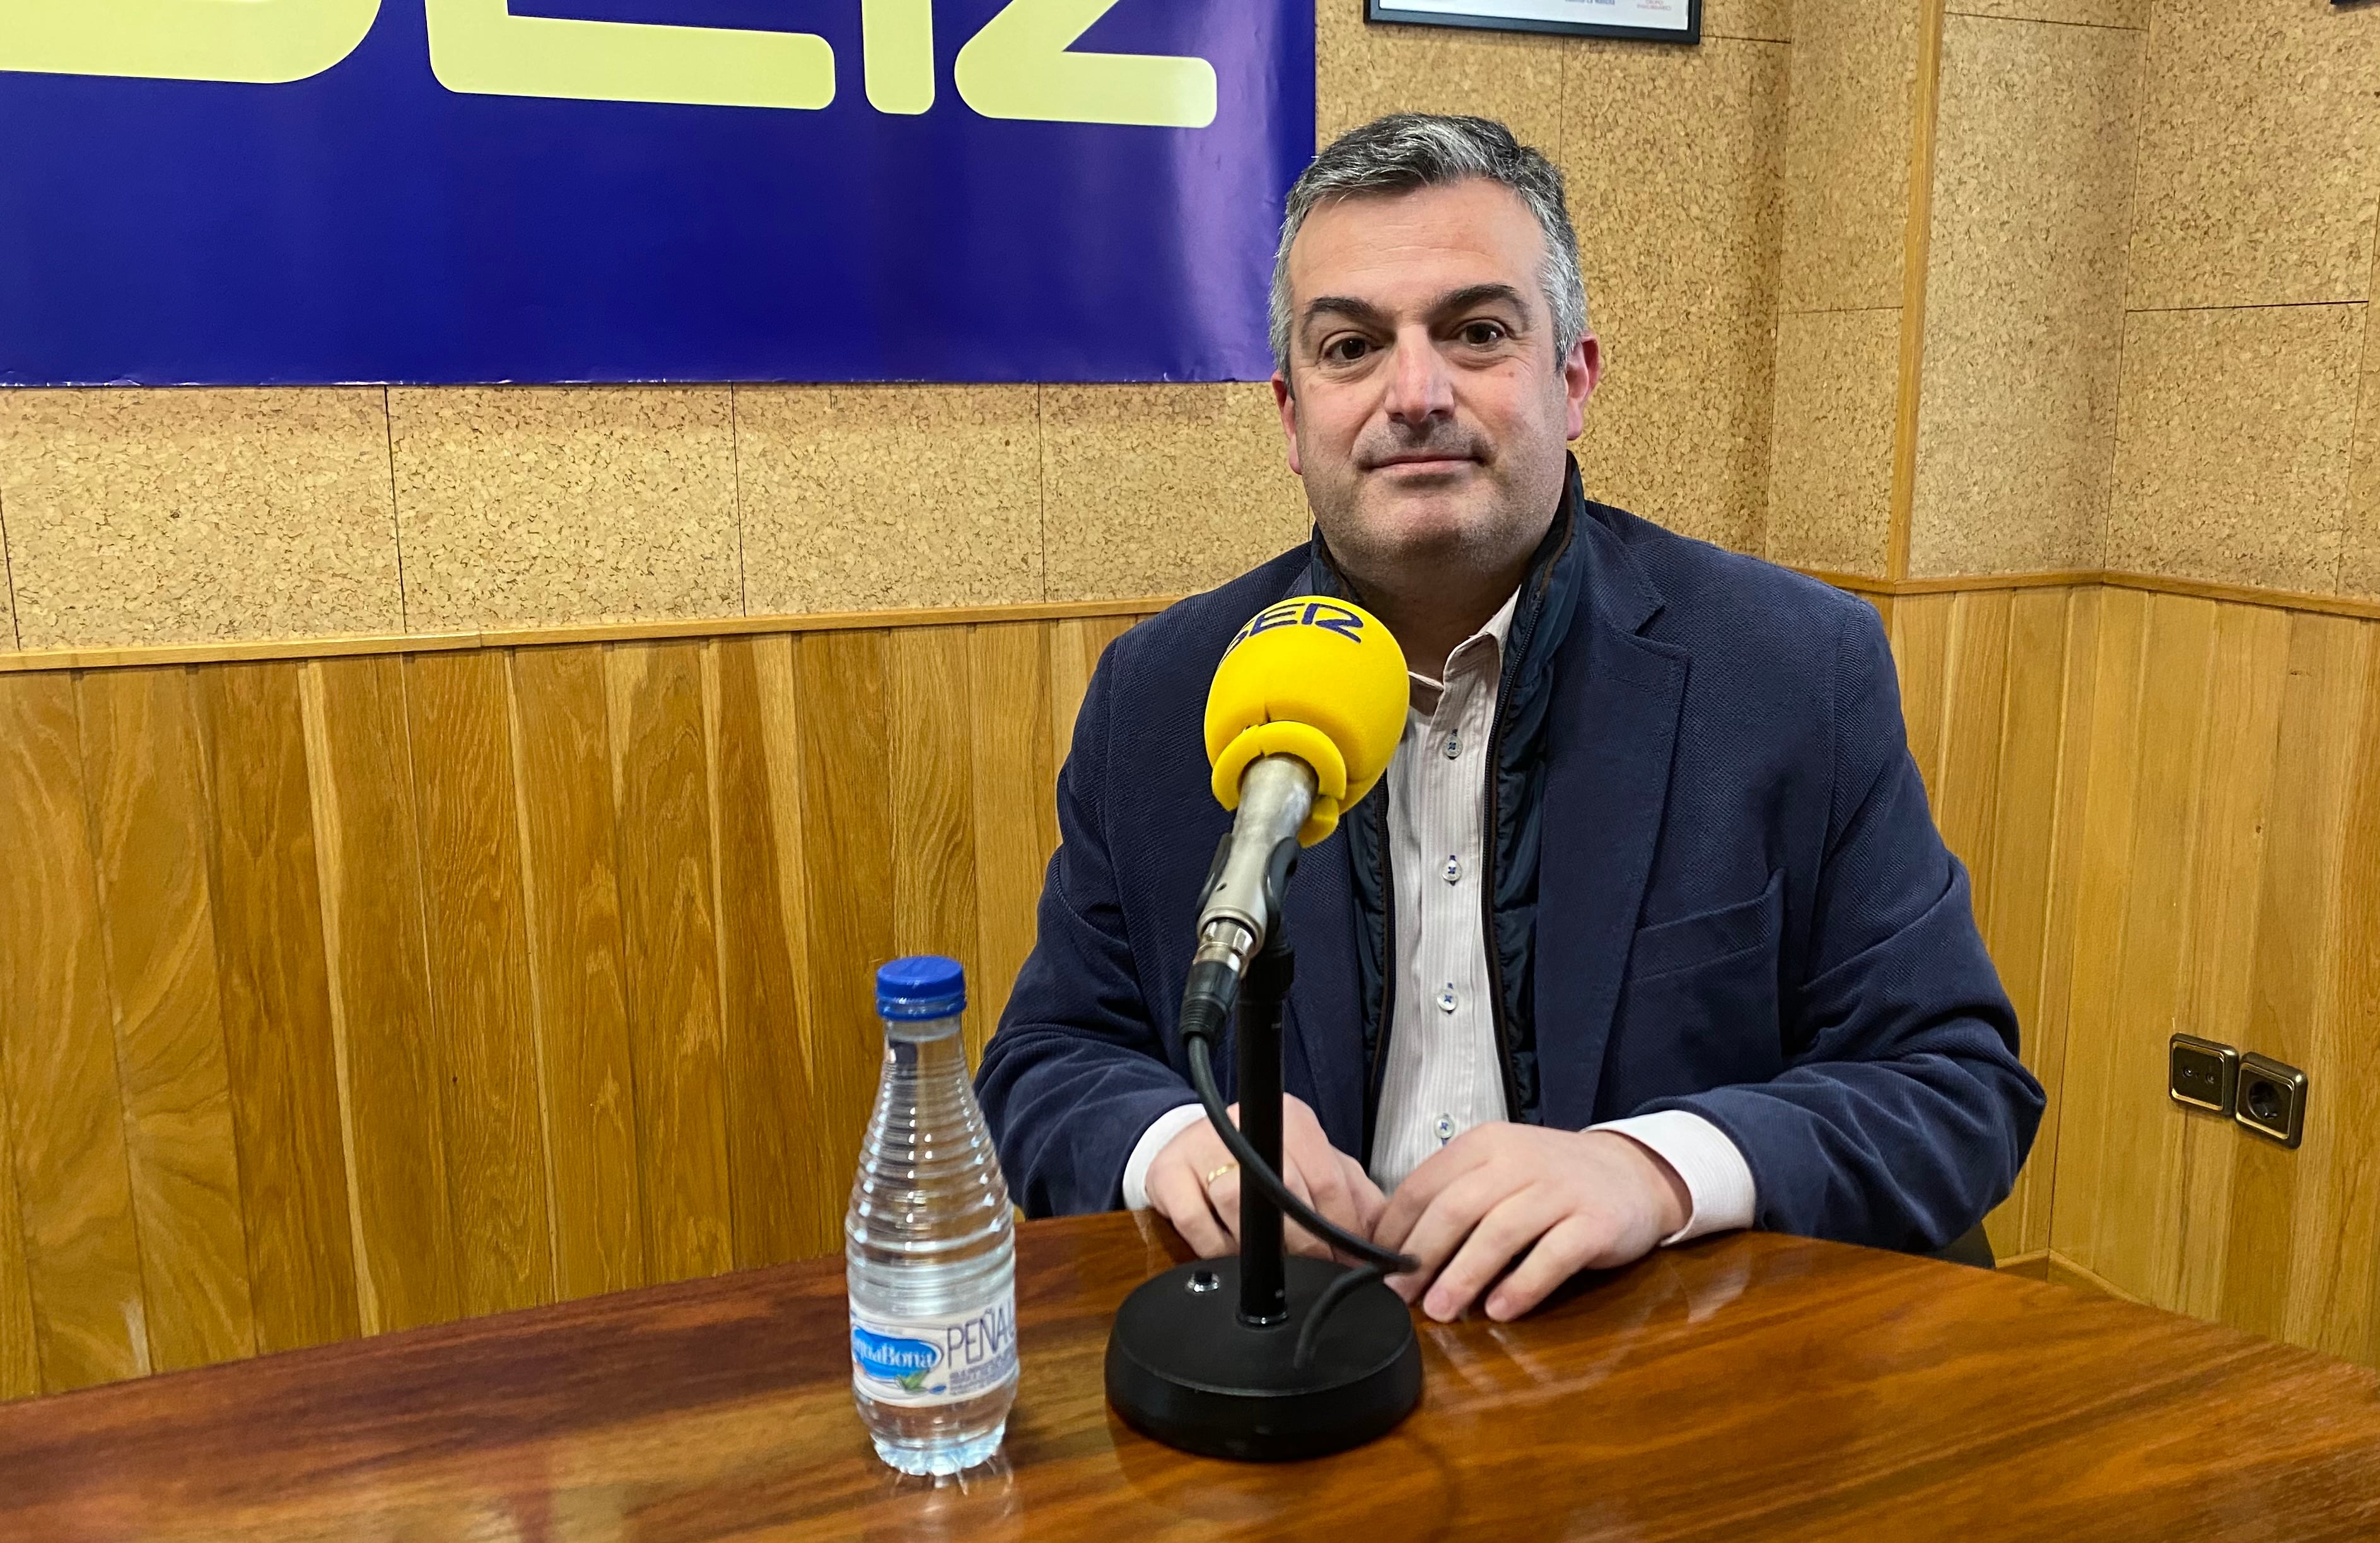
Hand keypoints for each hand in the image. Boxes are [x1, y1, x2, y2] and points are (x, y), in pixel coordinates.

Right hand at [1143, 1095, 1385, 1261]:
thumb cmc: (1264, 1164)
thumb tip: (1389, 1238)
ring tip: (1276, 1269)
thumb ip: (1354, 1197)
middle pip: (1287, 1193)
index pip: (1328, 1179)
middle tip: (1318, 1272)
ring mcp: (1200, 1146)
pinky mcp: (1168, 1173)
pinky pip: (1197, 1224)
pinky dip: (1218, 1249)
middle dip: (1308, 1246)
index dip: (1344, 1229)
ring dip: (1261, 1249)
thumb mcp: (1316, 1170)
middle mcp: (1245, 1123)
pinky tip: (1231, 1256)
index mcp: (1291, 1119)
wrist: (1193, 1146)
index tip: (1352, 1262)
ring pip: (1240, 1206)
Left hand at [1373, 1125, 1690, 1322]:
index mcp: (1485, 1145)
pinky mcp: (1595, 1223)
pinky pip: (1552, 1256)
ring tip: (1441, 1310)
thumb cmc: (1552, 1181)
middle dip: (1421, 1257)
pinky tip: (1499, 1311)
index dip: (1396, 1229)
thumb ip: (1454, 1198)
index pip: (1424, 1184)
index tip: (1377, 1266)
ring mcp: (1560, 1190)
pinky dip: (1522, 1286)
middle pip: (1456, 1209)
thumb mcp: (1499, 1171)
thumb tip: (1397, 1249)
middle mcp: (1519, 1160)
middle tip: (1400, 1296)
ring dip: (1464, 1276)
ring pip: (1499, 1232)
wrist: (1632, 1174)